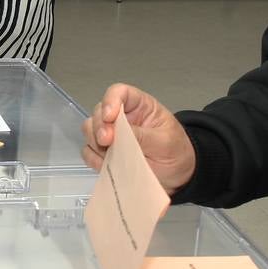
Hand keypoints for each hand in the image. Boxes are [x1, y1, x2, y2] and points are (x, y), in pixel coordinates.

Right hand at [81, 83, 195, 192]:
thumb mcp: (165, 142)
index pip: (119, 93)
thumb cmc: (176, 152)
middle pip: (99, 112)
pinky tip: (107, 165)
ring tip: (111, 155)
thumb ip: (142, 136)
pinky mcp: (105, 153)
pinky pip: (89, 152)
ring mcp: (112, 136)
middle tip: (107, 141)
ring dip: (95, 143)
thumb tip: (117, 132)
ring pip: (89, 130)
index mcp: (140, 107)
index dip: (110, 101)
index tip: (110, 117)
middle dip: (100, 126)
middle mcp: (122, 118)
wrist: (178, 176)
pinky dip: (94, 159)